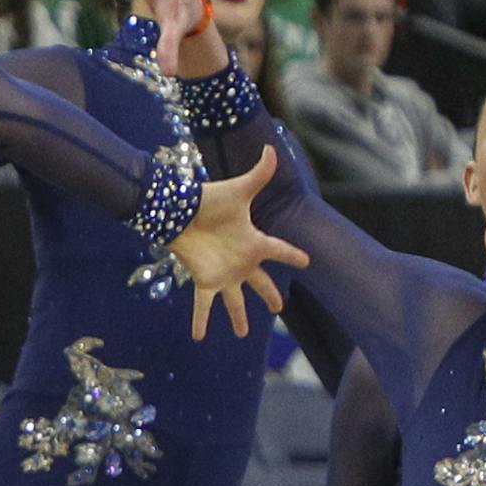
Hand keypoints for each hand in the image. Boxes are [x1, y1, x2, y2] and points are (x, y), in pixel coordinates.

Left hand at [169, 147, 309, 339]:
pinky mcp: (205, 280)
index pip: (281, 250)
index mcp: (254, 241)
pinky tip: (198, 337)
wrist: (179, 212)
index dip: (293, 255)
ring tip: (242, 333)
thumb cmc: (209, 200)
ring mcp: (224, 274)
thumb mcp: (239, 189)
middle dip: (269, 295)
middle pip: (261, 283)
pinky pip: (204, 306)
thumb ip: (258, 173)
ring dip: (239, 317)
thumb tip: (271, 148)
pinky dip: (201, 321)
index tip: (306, 261)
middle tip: (279, 308)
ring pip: (235, 301)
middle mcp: (241, 261)